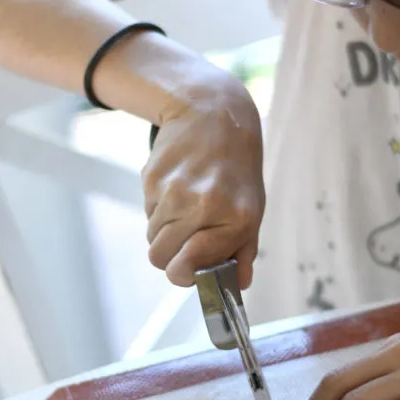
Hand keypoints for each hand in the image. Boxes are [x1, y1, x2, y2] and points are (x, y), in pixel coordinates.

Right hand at [142, 71, 264, 288]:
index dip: (183, 274)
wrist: (213, 113)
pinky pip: (147, 211)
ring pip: (151, 236)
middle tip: (185, 238)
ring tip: (186, 205)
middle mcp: (203, 205)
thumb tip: (238, 286)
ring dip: (165, 229)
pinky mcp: (151, 177)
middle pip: (159, 257)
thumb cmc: (236, 168)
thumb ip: (244, 250)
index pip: (186, 267)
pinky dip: (158, 207)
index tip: (187, 269)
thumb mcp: (253, 208)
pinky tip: (177, 186)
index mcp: (234, 219)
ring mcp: (174, 190)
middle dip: (169, 254)